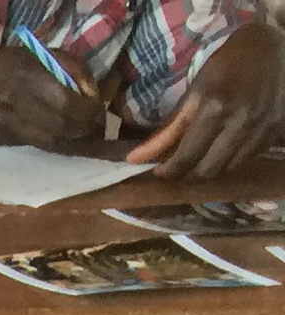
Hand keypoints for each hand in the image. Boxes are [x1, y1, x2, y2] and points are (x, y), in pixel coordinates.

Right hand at [0, 50, 103, 146]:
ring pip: (51, 142)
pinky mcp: (0, 139)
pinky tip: (59, 135)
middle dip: (85, 129)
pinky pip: (34, 144)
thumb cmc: (2, 65)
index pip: (68, 103)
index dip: (89, 111)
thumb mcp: (37, 54)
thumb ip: (68, 68)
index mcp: (28, 76)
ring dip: (72, 140)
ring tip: (81, 133)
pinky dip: (53, 141)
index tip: (97, 110)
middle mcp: (16, 103)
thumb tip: (91, 93)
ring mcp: (6, 126)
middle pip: (63, 127)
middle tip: (94, 126)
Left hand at [130, 24, 284, 177]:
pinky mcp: (276, 132)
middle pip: (207, 171)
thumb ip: (170, 127)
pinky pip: (247, 159)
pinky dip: (230, 159)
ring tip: (200, 156)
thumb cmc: (231, 62)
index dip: (168, 171)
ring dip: (209, 168)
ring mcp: (262, 129)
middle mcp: (241, 122)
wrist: (279, 47)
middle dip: (187, 174)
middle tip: (178, 165)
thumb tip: (136, 158)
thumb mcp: (197, 89)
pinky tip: (223, 147)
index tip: (159, 169)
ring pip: (227, 170)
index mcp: (216, 108)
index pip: (186, 158)